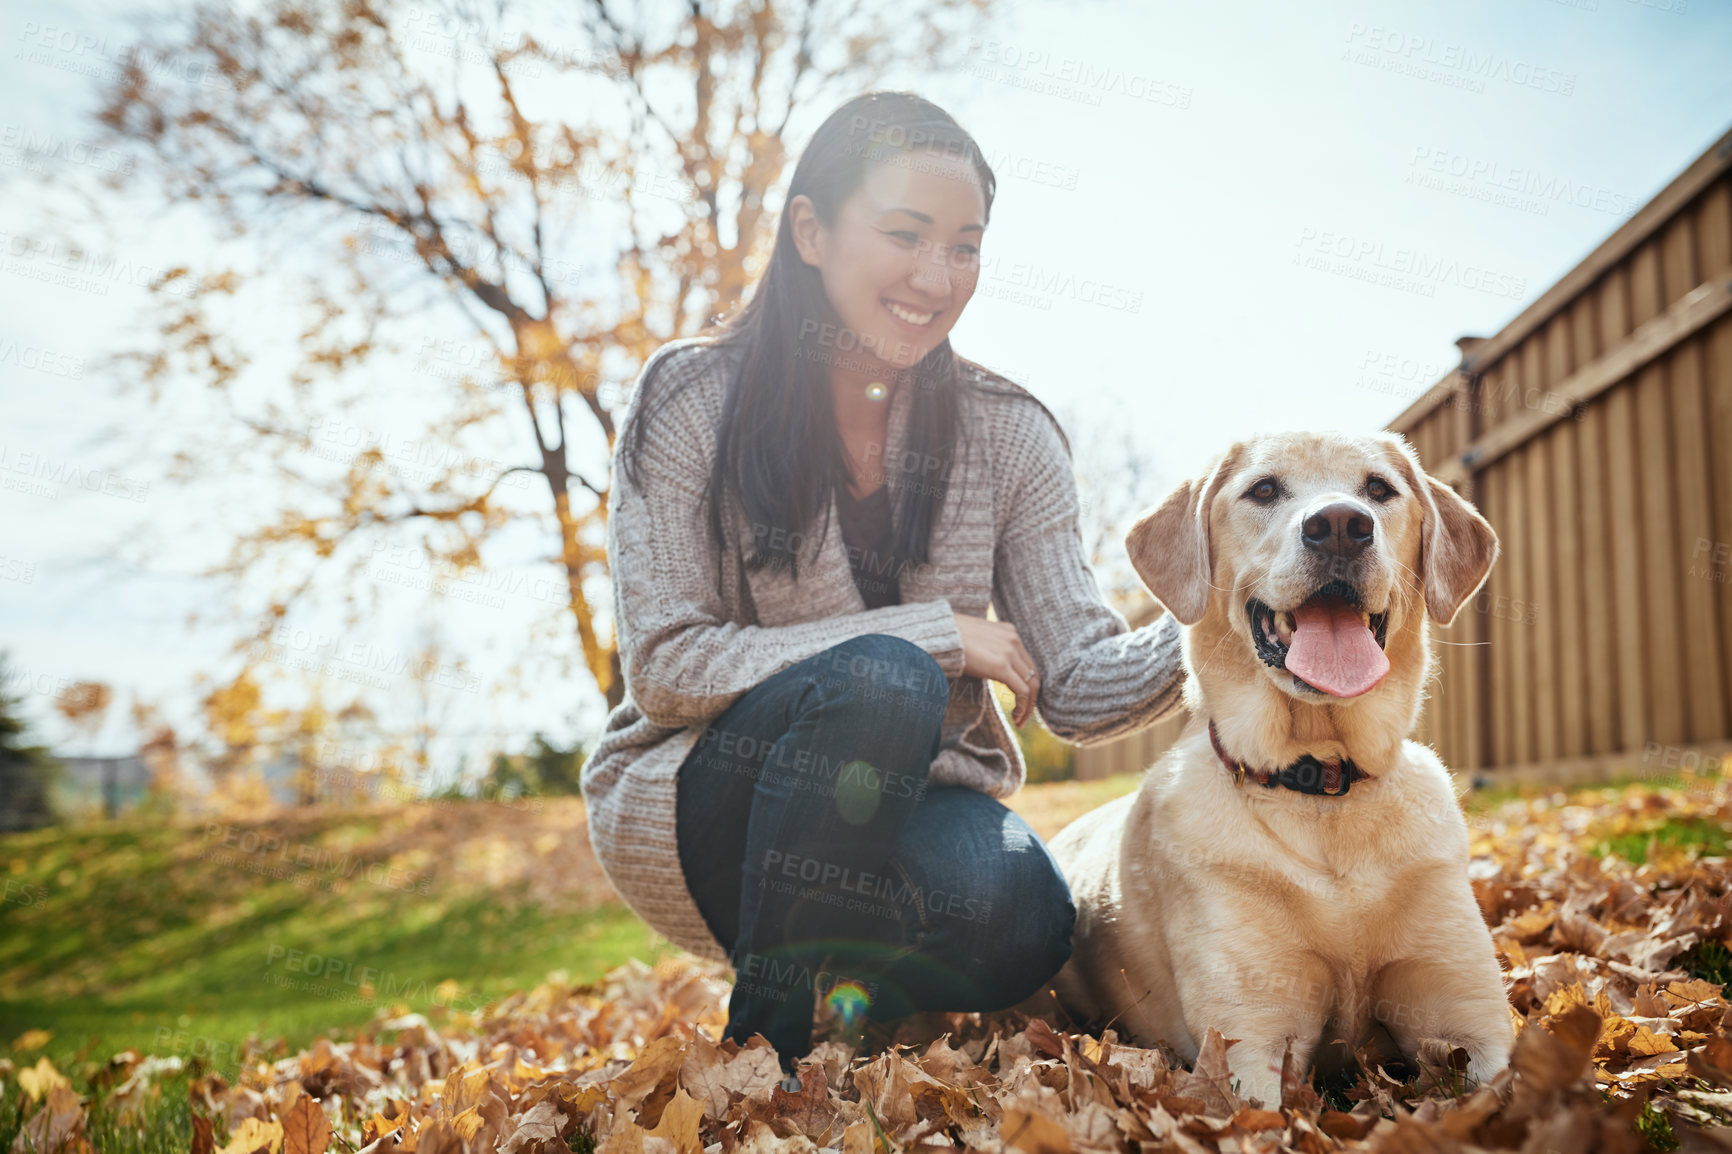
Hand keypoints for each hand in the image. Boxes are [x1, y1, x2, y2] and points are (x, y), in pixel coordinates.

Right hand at [953, 612, 1040, 726]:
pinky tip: (1015, 718)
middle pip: (1033, 674)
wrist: (938, 634)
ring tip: (1019, 720)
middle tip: (1022, 715)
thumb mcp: (975, 639)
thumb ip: (986, 649)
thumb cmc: (948, 638)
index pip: (1026, 662)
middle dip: (1032, 697)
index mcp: (1009, 632)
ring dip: (1028, 706)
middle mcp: (1014, 639)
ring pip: (1032, 684)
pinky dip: (1023, 706)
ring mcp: (1009, 652)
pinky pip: (1022, 691)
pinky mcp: (1001, 666)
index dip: (1027, 682)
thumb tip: (981, 662)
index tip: (1020, 699)